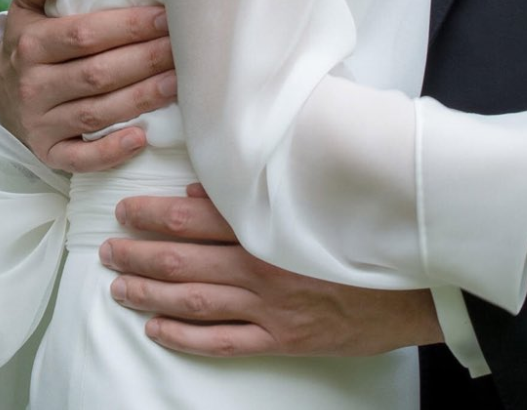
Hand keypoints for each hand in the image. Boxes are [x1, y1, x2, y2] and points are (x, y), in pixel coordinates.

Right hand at [0, 0, 176, 173]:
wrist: (1, 95)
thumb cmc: (29, 40)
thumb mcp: (25, 2)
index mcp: (30, 44)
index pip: (83, 34)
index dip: (127, 26)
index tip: (164, 16)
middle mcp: (33, 85)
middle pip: (97, 74)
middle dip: (144, 60)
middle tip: (183, 49)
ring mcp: (40, 124)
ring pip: (96, 114)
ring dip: (140, 99)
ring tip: (178, 83)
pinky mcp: (48, 154)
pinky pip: (80, 159)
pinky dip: (110, 152)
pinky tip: (141, 139)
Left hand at [104, 186, 441, 358]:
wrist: (418, 282)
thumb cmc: (366, 227)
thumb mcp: (320, 192)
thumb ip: (264, 184)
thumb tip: (204, 184)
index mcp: (271, 222)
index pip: (196, 215)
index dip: (155, 212)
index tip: (127, 208)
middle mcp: (262, 264)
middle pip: (184, 258)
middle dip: (139, 253)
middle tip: (108, 248)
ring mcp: (270, 306)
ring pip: (192, 300)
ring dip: (149, 293)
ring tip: (118, 287)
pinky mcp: (282, 339)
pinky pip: (221, 342)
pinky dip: (183, 337)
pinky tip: (156, 329)